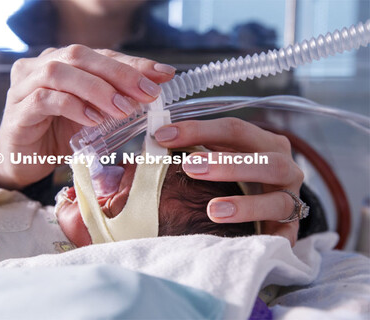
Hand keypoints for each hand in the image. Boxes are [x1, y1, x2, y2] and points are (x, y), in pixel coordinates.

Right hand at [0, 45, 175, 188]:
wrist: (22, 161)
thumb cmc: (58, 135)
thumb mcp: (92, 114)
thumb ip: (115, 98)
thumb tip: (156, 86)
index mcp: (62, 63)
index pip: (100, 55)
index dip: (132, 63)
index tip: (163, 74)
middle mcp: (40, 66)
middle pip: (79, 55)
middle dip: (118, 73)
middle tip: (146, 93)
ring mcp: (24, 87)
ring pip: (60, 72)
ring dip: (96, 89)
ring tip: (122, 109)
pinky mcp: (18, 110)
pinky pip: (45, 99)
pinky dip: (73, 106)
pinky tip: (93, 121)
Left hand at [155, 118, 303, 245]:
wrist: (271, 213)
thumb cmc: (235, 181)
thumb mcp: (217, 160)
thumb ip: (190, 152)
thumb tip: (145, 150)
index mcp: (263, 142)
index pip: (233, 129)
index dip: (198, 130)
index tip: (163, 136)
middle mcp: (283, 166)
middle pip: (261, 159)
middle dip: (225, 163)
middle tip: (189, 168)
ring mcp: (291, 199)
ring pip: (276, 198)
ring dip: (244, 203)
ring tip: (212, 209)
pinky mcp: (291, 231)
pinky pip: (283, 234)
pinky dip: (264, 237)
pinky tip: (242, 239)